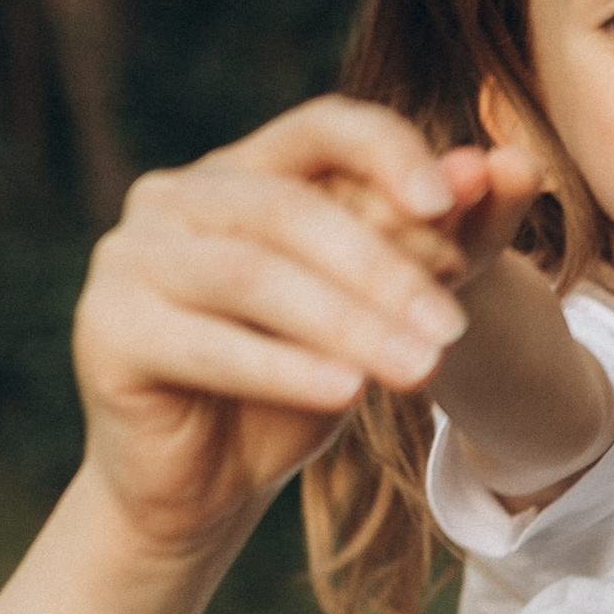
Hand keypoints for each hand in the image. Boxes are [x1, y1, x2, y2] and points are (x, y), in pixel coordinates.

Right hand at [71, 99, 542, 560]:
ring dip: (346, 322)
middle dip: (382, 268)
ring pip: (252, 274)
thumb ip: (436, 239)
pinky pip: (207, 342)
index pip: (321, 127)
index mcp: (246, 170)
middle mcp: (178, 196)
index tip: (452, 203)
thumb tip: (506, 165)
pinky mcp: (107, 326)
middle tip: (453, 330)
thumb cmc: (295, 385)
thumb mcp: (378, 314)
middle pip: (291, 210)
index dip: (387, 153)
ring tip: (419, 370)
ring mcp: (131, 255)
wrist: (205, 486)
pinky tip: (346, 392)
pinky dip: (284, 366)